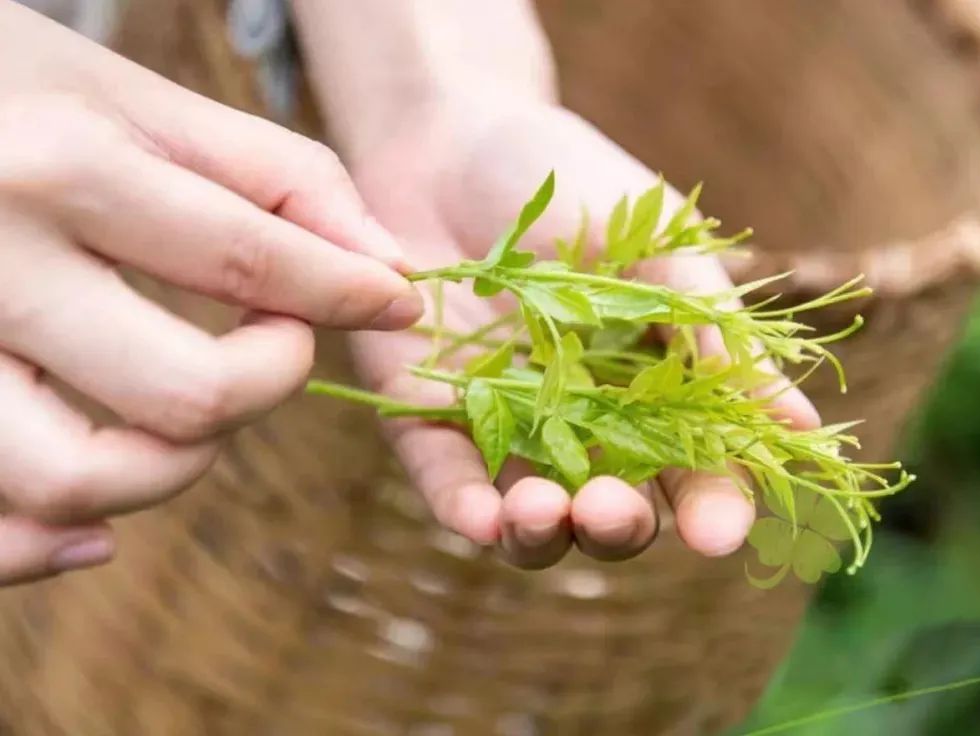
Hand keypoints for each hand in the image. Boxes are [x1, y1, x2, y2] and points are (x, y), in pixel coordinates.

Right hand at [0, 2, 421, 584]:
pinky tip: (99, 527)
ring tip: (193, 423)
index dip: (348, 295)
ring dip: (173, 471)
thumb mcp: (145, 103)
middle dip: (269, 381)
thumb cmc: (25, 97)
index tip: (398, 304)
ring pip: (76, 481)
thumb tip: (390, 266)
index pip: (248, 261)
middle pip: (185, 394)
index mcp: (62, 171)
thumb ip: (277, 175)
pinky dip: (45, 547)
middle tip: (277, 342)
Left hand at [350, 101, 819, 567]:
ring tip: (542, 511)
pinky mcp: (427, 414)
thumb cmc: (573, 182)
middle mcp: (582, 422)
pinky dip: (464, 506)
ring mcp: (502, 423)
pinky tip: (482, 519)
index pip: (694, 470)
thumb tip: (805, 423)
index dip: (712, 506)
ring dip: (541, 533)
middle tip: (613, 510)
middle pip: (613, 509)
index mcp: (653, 388)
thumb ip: (716, 330)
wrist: (456, 134)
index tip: (719, 533)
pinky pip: (445, 476)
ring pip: (530, 514)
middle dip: (619, 526)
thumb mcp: (657, 246)